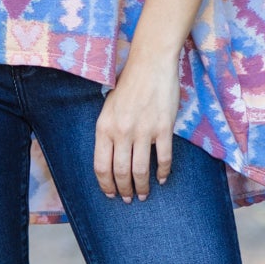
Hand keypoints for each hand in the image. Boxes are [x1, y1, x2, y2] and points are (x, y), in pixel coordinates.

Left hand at [93, 51, 178, 202]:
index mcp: (104, 127)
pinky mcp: (163, 128)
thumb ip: (107, 131)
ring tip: (144, 195)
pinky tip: (162, 178)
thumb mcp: (108, 107)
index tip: (110, 194)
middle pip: (121, 172)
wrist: (150, 64)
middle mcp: (121, 132)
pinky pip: (163, 158)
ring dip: (142, 187)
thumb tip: (110, 157)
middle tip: (128, 199)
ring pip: (141, 170)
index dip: (105, 184)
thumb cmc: (128, 85)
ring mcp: (143, 130)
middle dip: (124, 190)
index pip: (101, 165)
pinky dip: (163, 172)